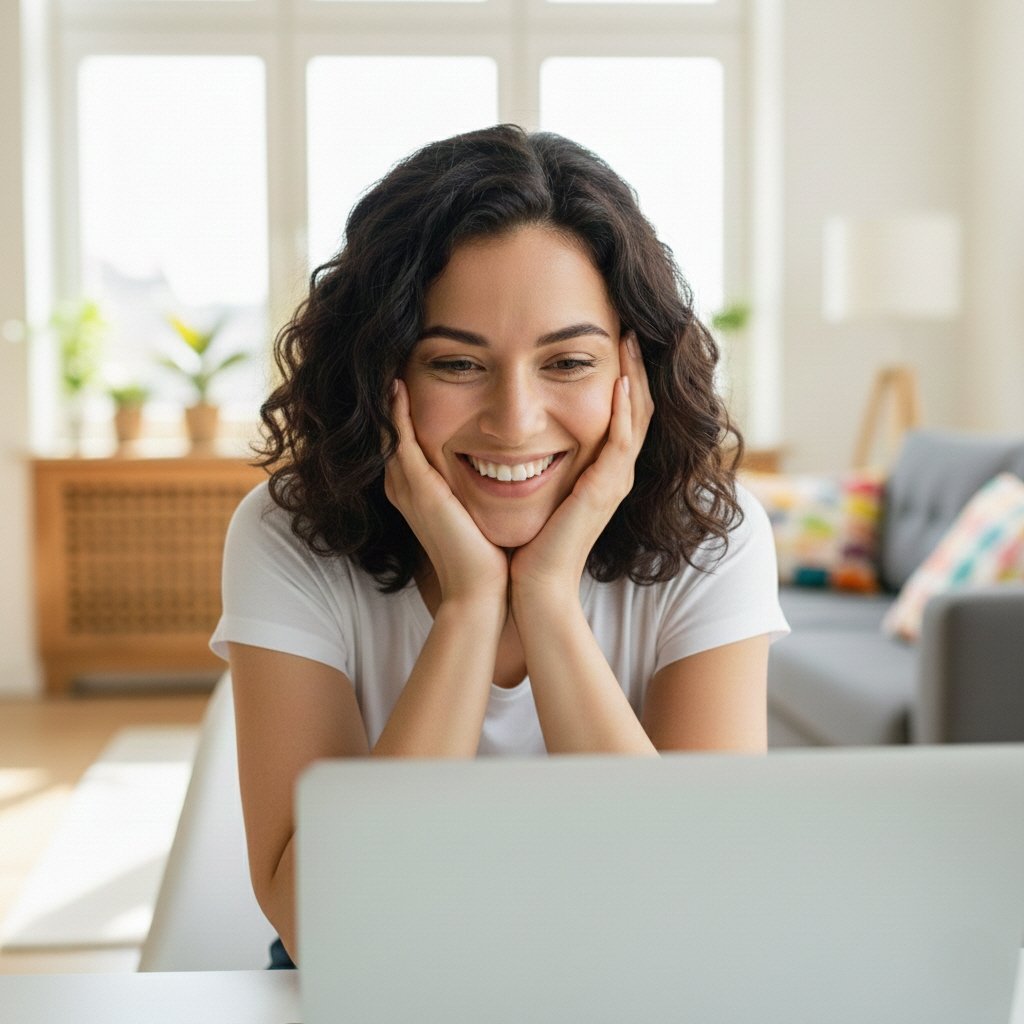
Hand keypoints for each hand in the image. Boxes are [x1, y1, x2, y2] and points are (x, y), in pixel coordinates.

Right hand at [384, 379, 508, 607]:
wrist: (481, 591)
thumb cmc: (486, 555)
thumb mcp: (475, 512)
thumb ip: (475, 488)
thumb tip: (501, 466)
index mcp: (417, 492)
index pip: (403, 440)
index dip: (403, 411)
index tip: (411, 377)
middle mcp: (404, 487)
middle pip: (390, 431)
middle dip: (392, 398)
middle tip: (393, 359)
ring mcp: (407, 488)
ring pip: (389, 431)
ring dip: (391, 398)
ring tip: (391, 361)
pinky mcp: (418, 489)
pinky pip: (400, 440)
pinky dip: (398, 413)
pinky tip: (398, 385)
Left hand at [509, 333, 653, 604]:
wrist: (533, 585)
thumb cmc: (529, 542)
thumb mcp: (537, 490)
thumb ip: (537, 462)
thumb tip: (513, 434)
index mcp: (600, 471)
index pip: (621, 414)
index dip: (622, 376)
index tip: (613, 340)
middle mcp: (615, 473)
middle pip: (638, 408)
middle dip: (635, 367)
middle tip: (631, 329)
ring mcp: (614, 482)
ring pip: (637, 418)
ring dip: (635, 377)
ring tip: (630, 342)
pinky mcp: (604, 491)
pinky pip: (622, 441)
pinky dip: (624, 410)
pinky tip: (620, 380)